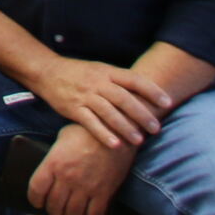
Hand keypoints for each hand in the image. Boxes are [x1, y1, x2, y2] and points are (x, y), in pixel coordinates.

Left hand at [29, 122, 135, 214]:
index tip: (36, 202)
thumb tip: (51, 167)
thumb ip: (55, 154)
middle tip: (54, 208)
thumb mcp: (63, 137)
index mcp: (54, 162)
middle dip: (52, 209)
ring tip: (67, 213)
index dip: (34, 199)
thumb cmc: (87, 131)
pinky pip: (93, 214)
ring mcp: (86, 187)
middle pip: (53, 204)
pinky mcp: (104, 192)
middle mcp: (68, 177)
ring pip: (72, 213)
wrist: (115, 132)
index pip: (36, 189)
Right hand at [31, 58, 174, 149]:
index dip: (151, 90)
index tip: (167, 103)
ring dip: (125, 127)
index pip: (133, 79)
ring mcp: (85, 96)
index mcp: (107, 72)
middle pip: (123, 98)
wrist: (47, 72)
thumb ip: (120, 81)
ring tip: (138, 140)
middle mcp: (97, 83)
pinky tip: (115, 145)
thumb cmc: (79, 73)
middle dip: (141, 114)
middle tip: (155, 128)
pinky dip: (103, 134)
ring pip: (108, 112)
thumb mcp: (100, 70)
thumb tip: (148, 95)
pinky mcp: (73, 108)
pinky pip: (90, 122)